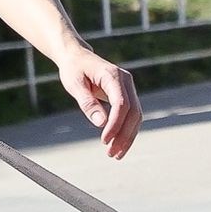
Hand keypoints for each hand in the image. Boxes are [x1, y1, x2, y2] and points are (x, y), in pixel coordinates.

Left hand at [56, 43, 141, 158]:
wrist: (77, 57)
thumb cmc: (74, 69)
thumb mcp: (74, 85)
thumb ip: (87, 103)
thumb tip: (101, 123)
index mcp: (113, 76)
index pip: (121, 103)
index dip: (115, 124)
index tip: (105, 140)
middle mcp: (125, 80)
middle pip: (133, 111)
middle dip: (124, 135)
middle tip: (111, 154)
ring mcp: (128, 87)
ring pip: (136, 115)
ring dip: (128, 136)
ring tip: (115, 154)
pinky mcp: (126, 94)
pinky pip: (131, 114)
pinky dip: (127, 130)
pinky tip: (118, 144)